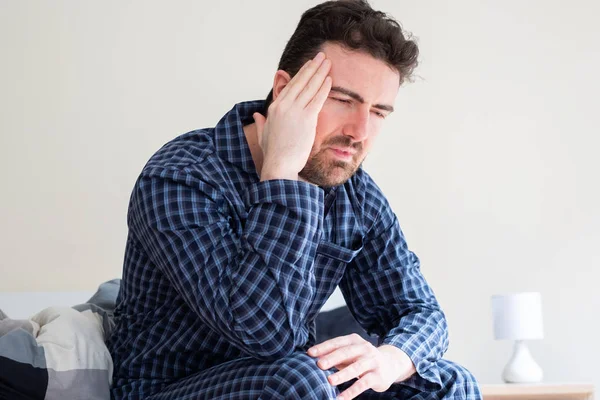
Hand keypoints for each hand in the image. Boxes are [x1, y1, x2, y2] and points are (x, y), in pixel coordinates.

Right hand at [253, 52, 331, 180]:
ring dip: (320, 73)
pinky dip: (324, 88)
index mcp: (274, 108)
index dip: (301, 74)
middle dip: (312, 67)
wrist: (279, 165)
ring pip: (310, 87)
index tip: (309, 66)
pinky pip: (317, 99)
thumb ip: (260, 123)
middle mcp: (284, 106)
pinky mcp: (307, 119)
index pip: (290, 86)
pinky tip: (329, 79)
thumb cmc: (273, 154)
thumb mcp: (263, 136)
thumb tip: (256, 116)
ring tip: (327, 62)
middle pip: (301, 82)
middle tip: (321, 57)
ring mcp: (295, 111)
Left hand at [307, 334, 415, 399]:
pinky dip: (351, 391)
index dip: (324, 347)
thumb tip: (311, 357)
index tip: (310, 353)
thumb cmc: (362, 358)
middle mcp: (364, 348)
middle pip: (346, 352)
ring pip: (356, 368)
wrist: (390, 364)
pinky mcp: (377, 376)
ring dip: (342, 375)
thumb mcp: (351, 353)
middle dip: (332, 358)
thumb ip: (335, 354)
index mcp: (354, 341)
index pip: (337, 343)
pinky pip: (363, 384)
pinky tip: (341, 399)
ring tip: (329, 381)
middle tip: (319, 365)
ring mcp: (372, 361)